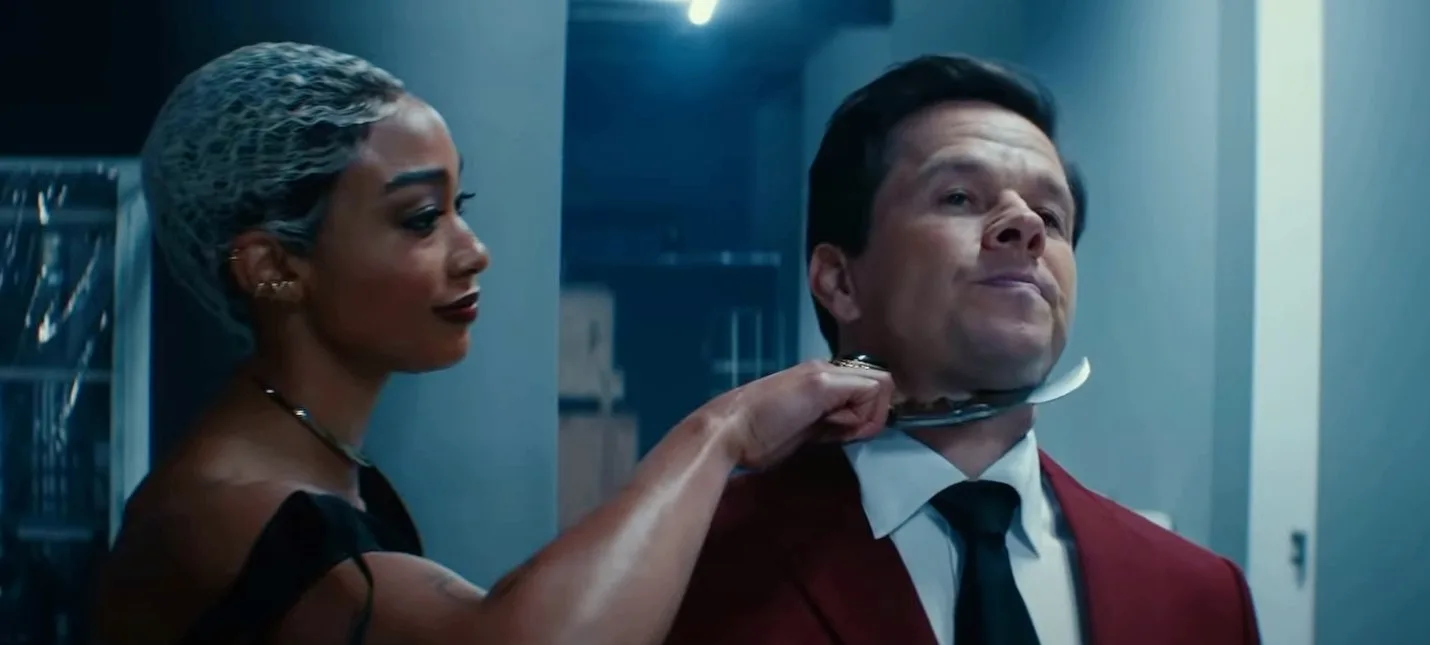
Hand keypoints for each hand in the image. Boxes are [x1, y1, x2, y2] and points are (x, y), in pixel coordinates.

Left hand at [700, 360, 894, 469]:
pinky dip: (845, 433)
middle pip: (872, 398)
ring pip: (860, 413)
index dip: (874, 406)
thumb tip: (874, 401)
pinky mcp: (813, 428)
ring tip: (829, 434)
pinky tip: (825, 439)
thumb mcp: (817, 387)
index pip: (879, 383)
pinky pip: (845, 426)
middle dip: (865, 417)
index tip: (852, 421)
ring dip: (854, 427)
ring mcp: (822, 406)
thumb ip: (853, 387)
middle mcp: (830, 384)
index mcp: (832, 371)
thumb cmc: (773, 409)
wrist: (732, 433)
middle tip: (838, 428)